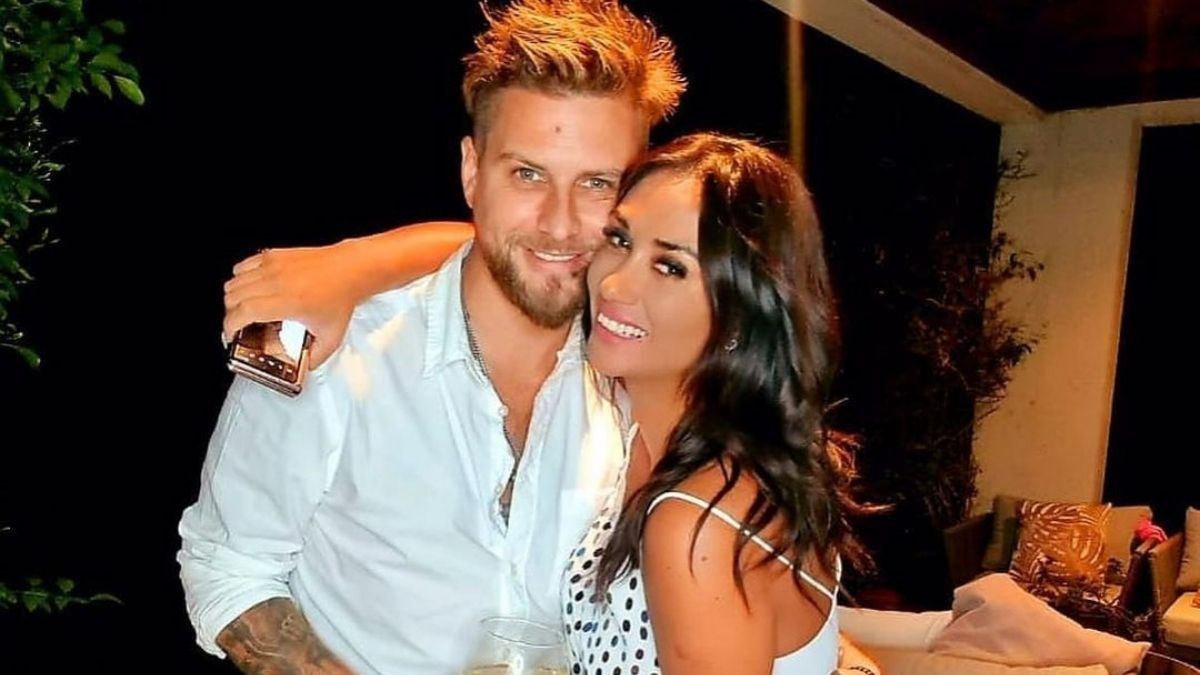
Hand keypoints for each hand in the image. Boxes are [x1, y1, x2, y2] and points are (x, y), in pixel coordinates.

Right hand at [223, 243, 360, 368]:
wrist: (351, 268)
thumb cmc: (342, 295)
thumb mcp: (331, 336)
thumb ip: (317, 358)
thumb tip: (306, 369)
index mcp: (288, 301)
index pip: (244, 311)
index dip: (230, 325)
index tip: (231, 335)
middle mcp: (277, 281)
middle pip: (233, 297)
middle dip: (231, 315)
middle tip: (239, 326)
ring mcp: (273, 265)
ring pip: (234, 281)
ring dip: (233, 298)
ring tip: (243, 309)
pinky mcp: (274, 255)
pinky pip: (243, 265)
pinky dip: (240, 278)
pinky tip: (250, 289)